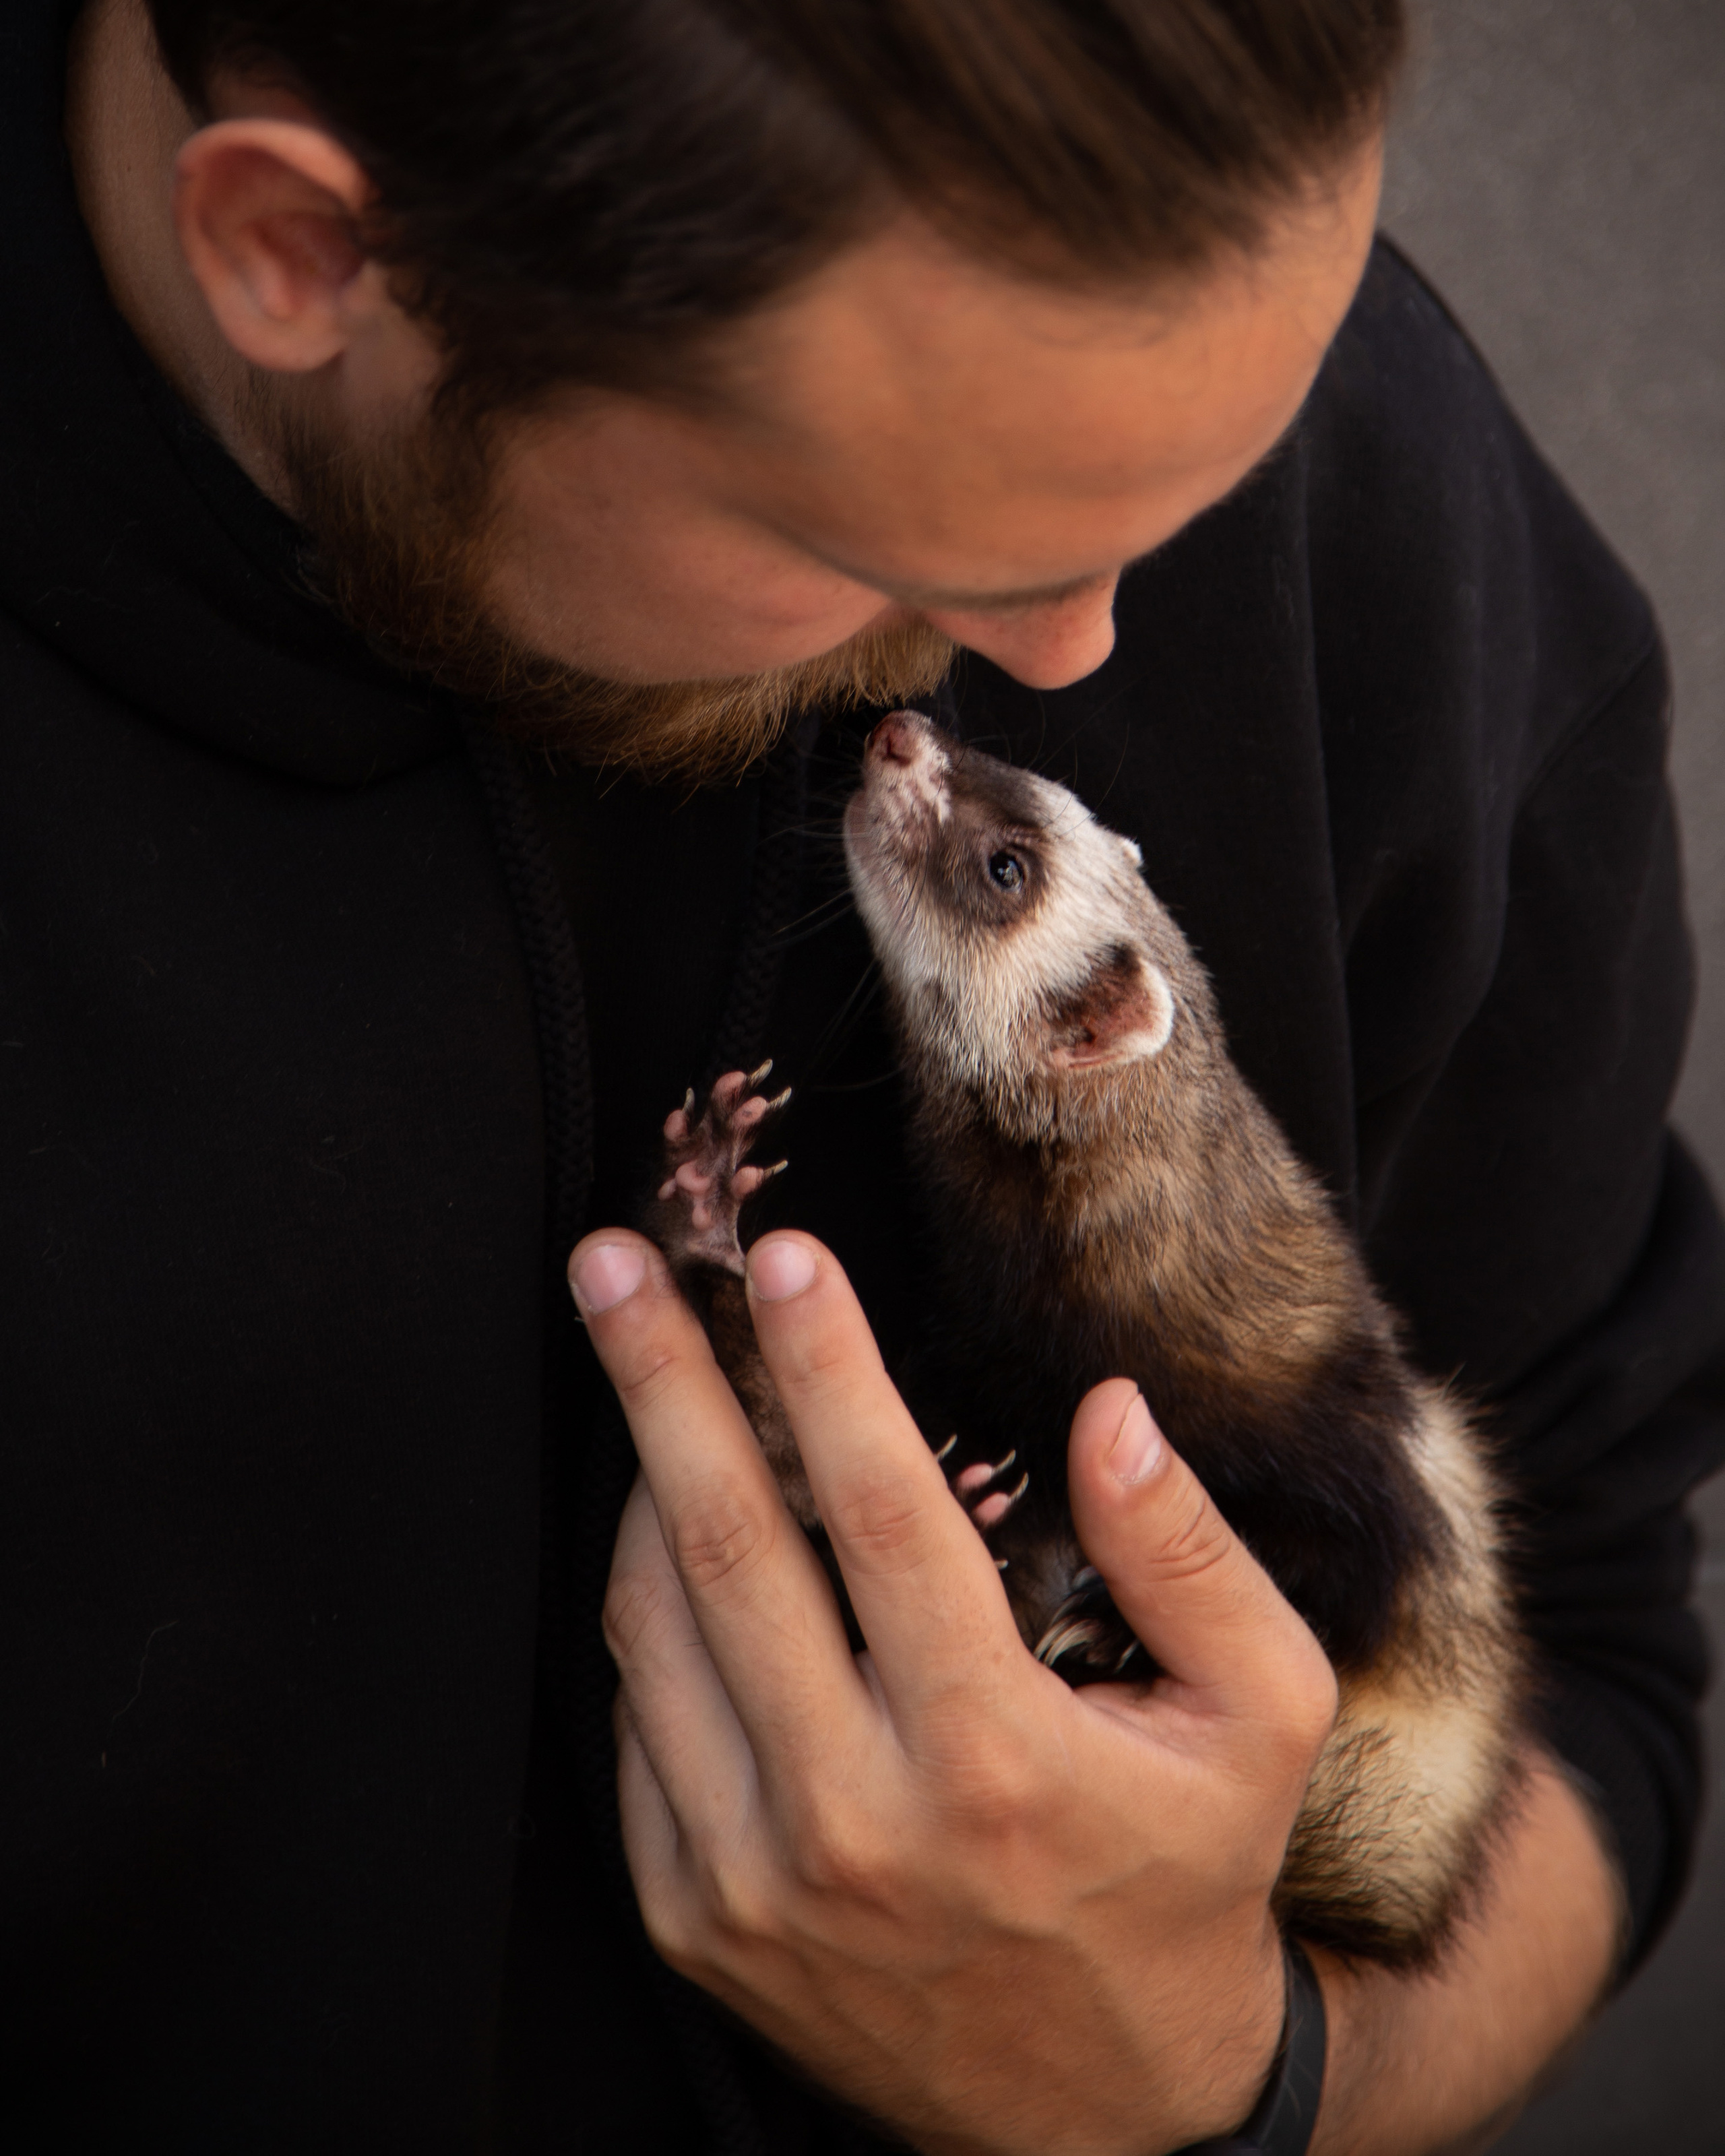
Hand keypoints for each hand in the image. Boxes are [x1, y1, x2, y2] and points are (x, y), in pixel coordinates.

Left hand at [572, 1227, 1338, 2155]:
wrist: (1102, 2113)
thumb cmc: (1187, 1881)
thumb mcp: (1259, 1719)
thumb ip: (1191, 1558)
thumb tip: (1110, 1414)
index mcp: (993, 1757)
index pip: (883, 1511)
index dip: (826, 1365)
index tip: (782, 1256)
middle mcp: (852, 1819)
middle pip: (726, 1546)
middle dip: (660, 1379)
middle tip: (612, 1264)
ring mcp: (753, 1879)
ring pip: (651, 1629)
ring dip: (635, 1477)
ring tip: (633, 1367)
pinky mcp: (695, 1919)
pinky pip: (636, 1727)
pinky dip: (640, 1613)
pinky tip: (663, 1533)